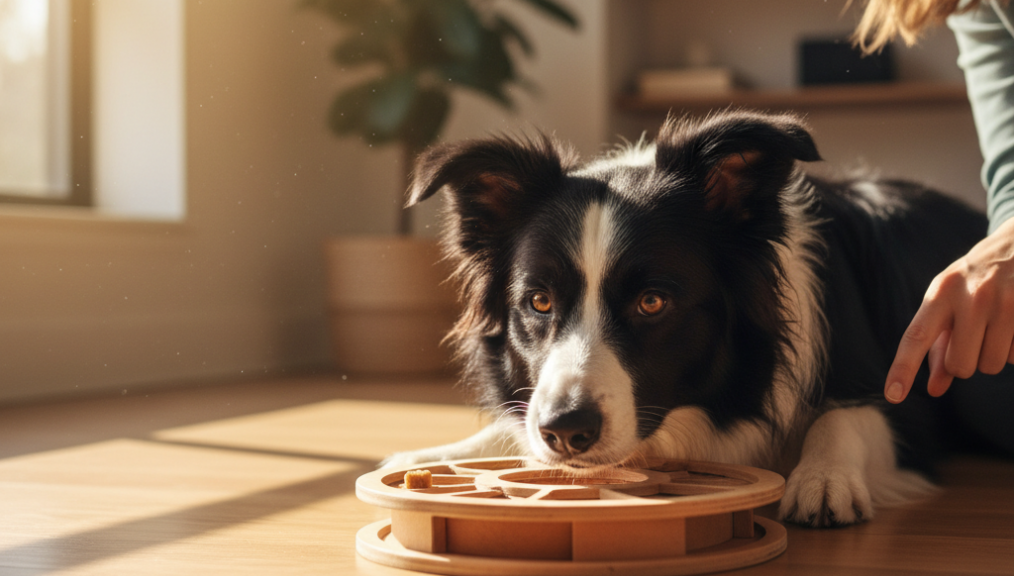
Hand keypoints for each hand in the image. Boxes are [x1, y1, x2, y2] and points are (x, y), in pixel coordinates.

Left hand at [885, 217, 1013, 402]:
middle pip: (961, 366)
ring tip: (998, 326)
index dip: (903, 368)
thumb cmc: (978, 281)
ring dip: (993, 356)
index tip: (893, 395)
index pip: (917, 336)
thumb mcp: (951, 302)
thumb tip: (934, 389)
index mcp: (942, 291)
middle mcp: (973, 295)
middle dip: (966, 362)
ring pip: (992, 365)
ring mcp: (1007, 302)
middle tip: (974, 336)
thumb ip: (939, 346)